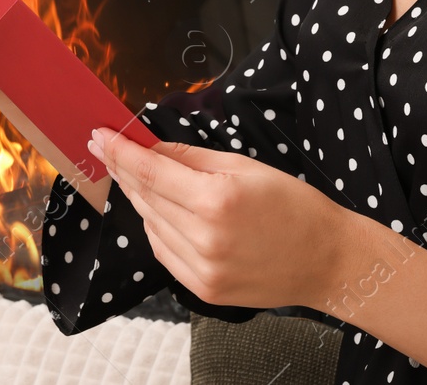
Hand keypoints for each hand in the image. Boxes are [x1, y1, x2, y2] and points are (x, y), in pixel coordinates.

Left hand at [87, 125, 352, 309]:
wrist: (326, 260)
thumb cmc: (293, 206)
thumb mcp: (244, 166)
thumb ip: (190, 158)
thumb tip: (150, 147)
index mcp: (217, 200)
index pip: (150, 172)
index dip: (119, 152)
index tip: (99, 136)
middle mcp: (205, 238)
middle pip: (145, 198)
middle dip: (124, 170)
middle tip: (108, 149)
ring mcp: (202, 269)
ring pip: (150, 224)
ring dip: (141, 199)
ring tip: (141, 177)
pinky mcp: (203, 289)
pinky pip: (163, 251)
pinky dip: (156, 228)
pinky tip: (163, 211)